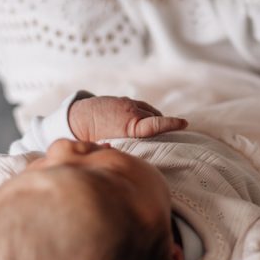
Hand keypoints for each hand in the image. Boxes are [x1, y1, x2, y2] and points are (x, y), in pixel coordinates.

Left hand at [68, 95, 188, 142]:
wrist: (74, 117)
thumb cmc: (88, 137)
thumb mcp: (105, 147)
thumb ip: (120, 151)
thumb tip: (129, 159)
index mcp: (127, 125)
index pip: (154, 124)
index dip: (171, 124)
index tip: (184, 123)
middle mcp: (130, 110)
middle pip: (155, 117)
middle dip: (164, 126)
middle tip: (172, 137)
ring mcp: (127, 103)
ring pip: (149, 110)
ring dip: (155, 119)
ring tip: (158, 130)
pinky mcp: (124, 100)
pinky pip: (142, 106)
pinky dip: (147, 113)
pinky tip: (145, 121)